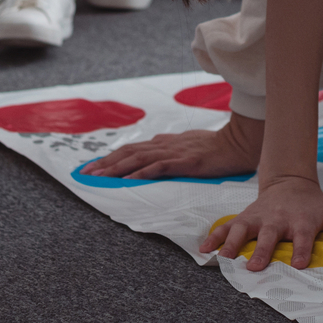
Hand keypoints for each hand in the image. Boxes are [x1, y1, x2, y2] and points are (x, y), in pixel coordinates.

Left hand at [81, 111, 261, 179]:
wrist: (237, 143)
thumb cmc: (214, 147)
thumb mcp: (187, 147)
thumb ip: (170, 152)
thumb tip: (154, 158)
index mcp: (163, 143)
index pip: (131, 149)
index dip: (110, 157)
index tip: (93, 166)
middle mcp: (163, 145)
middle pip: (128, 152)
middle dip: (105, 163)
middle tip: (85, 173)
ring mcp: (173, 152)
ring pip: (137, 159)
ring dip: (116, 168)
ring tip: (98, 176)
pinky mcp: (183, 161)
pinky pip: (158, 167)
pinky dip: (141, 173)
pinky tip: (128, 179)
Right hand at [200, 175, 322, 270]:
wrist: (289, 182)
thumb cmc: (314, 204)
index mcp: (301, 221)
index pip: (303, 237)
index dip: (301, 250)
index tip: (298, 264)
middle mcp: (277, 220)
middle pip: (269, 236)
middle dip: (263, 251)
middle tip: (255, 267)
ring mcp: (257, 219)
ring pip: (242, 230)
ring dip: (233, 243)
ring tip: (225, 258)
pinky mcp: (243, 218)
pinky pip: (225, 228)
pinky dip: (213, 238)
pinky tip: (204, 251)